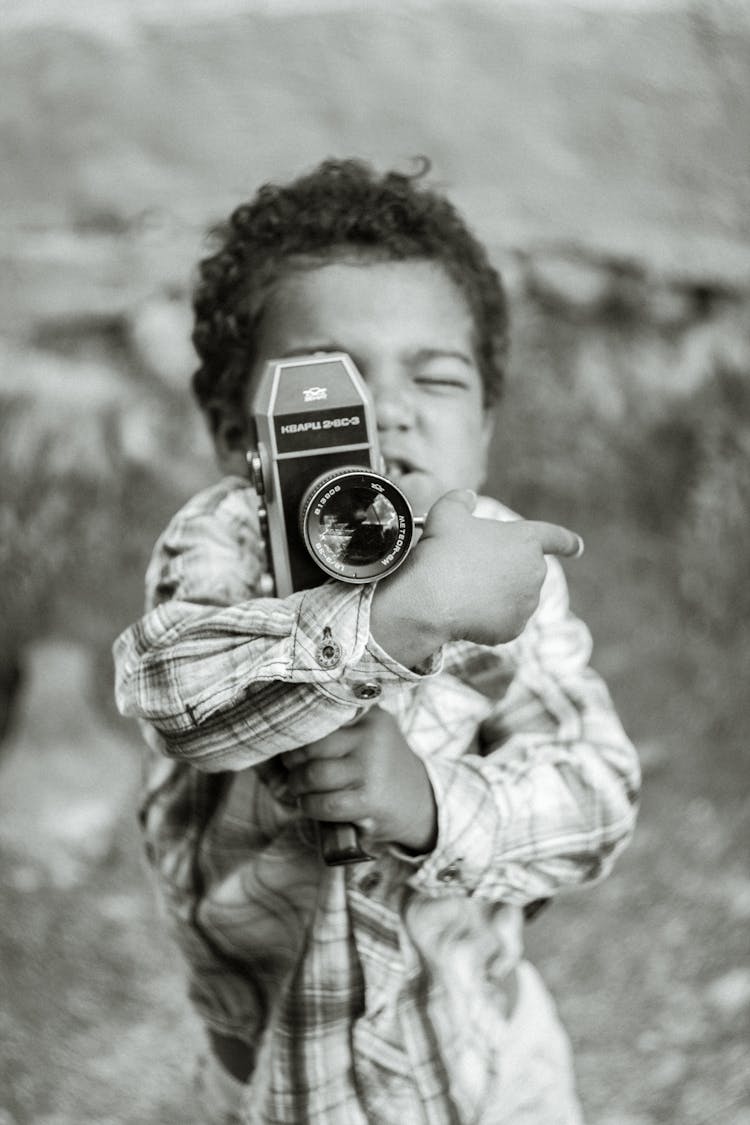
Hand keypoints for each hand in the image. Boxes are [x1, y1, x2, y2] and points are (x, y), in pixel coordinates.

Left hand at [281, 708, 436, 852]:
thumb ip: (338, 726)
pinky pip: (326, 802)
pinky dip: (309, 806)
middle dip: (292, 759)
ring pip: (314, 774)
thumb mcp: (369, 734)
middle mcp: (371, 736)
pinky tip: (311, 805)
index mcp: (369, 716)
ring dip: (297, 785)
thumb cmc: (381, 765)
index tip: (288, 739)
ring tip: (298, 787)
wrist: (420, 800)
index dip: (297, 730)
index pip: (320, 715)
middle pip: (311, 744)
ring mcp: (372, 768)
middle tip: (290, 767)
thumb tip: (283, 729)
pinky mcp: (370, 799)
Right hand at [371, 489, 582, 664]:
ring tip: (464, 591)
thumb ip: (461, 500)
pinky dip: (488, 619)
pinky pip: (503, 622)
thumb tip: (467, 498)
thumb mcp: (447, 513)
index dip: (567, 542)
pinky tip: (467, 613)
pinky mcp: (515, 628)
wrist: (432, 598)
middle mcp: (535, 572)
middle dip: (505, 572)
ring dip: (496, 595)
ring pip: (513, 598)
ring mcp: (528, 603)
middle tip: (472, 570)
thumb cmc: (442, 551)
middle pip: (524, 571)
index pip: (556, 537)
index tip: (578, 548)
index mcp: (526, 540)